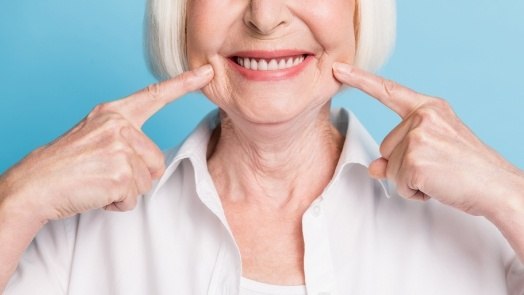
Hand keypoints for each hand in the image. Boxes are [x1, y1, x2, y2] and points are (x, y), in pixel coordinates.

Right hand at [0, 64, 213, 221]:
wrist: (35, 184)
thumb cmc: (65, 164)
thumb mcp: (94, 136)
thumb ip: (123, 137)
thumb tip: (150, 160)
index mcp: (113, 113)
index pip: (154, 95)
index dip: (183, 84)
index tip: (206, 73)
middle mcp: (119, 125)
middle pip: (156, 159)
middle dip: (136, 175)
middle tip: (104, 174)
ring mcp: (120, 148)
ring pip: (146, 180)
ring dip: (125, 190)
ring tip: (98, 182)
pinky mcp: (120, 173)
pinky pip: (133, 198)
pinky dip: (116, 203)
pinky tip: (96, 193)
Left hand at [333, 63, 522, 216]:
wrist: (498, 187)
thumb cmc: (468, 168)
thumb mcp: (432, 151)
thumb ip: (399, 152)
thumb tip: (373, 167)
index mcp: (429, 107)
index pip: (388, 91)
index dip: (360, 80)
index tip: (338, 69)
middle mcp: (423, 116)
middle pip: (385, 147)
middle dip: (404, 165)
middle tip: (437, 167)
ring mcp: (418, 137)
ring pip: (389, 168)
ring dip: (409, 180)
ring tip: (439, 176)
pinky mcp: (415, 161)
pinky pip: (398, 184)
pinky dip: (415, 193)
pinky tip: (437, 187)